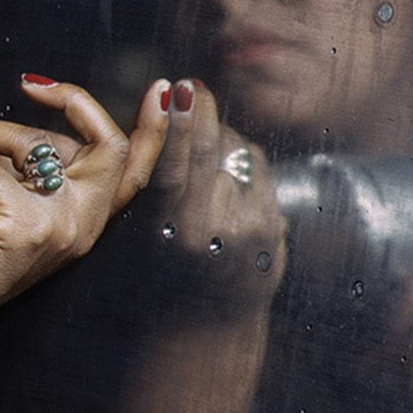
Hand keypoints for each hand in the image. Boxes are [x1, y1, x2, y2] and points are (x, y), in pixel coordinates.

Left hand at [0, 74, 171, 337]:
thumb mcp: (14, 204)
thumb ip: (32, 169)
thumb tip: (21, 123)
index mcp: (86, 218)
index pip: (136, 170)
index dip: (155, 128)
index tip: (159, 89)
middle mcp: (82, 223)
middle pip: (107, 144)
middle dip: (70, 100)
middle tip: (30, 85)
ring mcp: (57, 226)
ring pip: (33, 142)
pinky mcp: (22, 227)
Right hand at [144, 79, 286, 286]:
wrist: (207, 326)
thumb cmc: (162, 268)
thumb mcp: (140, 230)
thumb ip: (148, 178)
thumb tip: (164, 106)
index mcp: (164, 231)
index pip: (169, 168)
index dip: (171, 124)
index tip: (169, 87)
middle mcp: (206, 232)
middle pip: (207, 148)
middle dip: (199, 110)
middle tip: (190, 86)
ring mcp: (245, 230)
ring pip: (235, 152)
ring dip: (220, 139)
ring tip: (202, 156)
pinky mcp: (272, 228)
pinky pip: (258, 169)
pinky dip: (242, 164)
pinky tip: (228, 182)